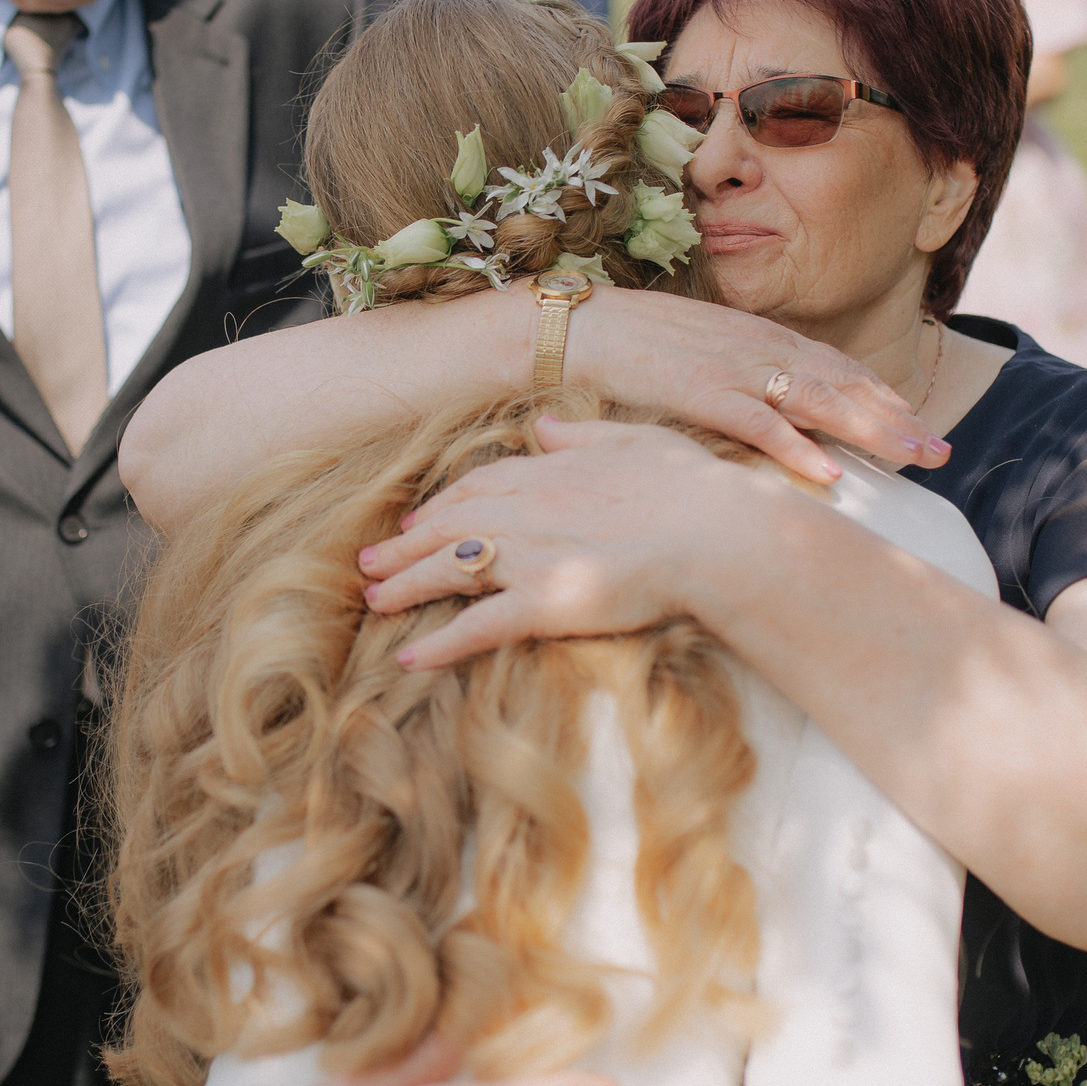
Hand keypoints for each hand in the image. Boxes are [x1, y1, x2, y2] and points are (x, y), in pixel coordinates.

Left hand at [360, 417, 798, 671]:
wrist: (716, 532)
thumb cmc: (690, 487)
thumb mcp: (634, 440)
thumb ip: (581, 435)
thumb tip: (543, 426)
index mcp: (548, 472)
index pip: (478, 486)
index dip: (442, 504)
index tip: (416, 518)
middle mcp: (525, 511)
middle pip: (448, 525)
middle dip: (404, 544)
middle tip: (370, 560)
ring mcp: (529, 557)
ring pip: (448, 570)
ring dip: (405, 585)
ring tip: (374, 600)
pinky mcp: (543, 603)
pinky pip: (477, 626)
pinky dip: (440, 644)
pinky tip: (410, 660)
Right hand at [569, 288, 945, 484]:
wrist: (579, 326)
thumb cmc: (631, 345)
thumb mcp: (700, 354)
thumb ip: (740, 376)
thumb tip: (768, 406)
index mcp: (760, 337)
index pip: (838, 366)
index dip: (883, 395)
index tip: (920, 424)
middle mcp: (758, 348)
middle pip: (843, 383)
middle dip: (897, 417)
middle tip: (942, 450)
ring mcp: (733, 368)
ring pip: (818, 399)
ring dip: (870, 429)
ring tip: (912, 457)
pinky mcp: (700, 391)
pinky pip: (759, 424)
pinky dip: (796, 447)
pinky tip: (829, 472)